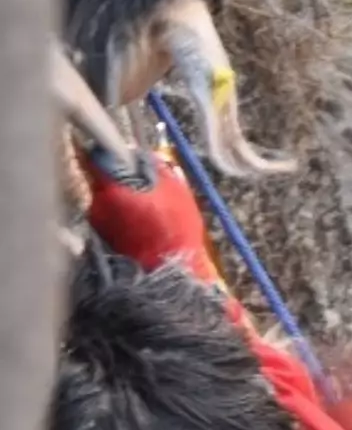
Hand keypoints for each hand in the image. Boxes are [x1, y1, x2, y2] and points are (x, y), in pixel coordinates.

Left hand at [83, 146, 216, 281]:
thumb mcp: (176, 192)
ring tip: (153, 211)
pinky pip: (112, 219)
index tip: (122, 150)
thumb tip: (142, 155)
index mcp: (110, 189)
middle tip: (149, 186)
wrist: (170, 279)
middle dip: (123, 179)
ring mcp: (97, 226)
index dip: (109, 150)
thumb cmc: (175, 234)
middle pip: (104, 180)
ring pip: (108, 200)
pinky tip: (147, 227)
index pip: (96, 156)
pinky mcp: (102, 242)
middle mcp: (96, 206)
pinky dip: (125, 218)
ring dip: (126, 200)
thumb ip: (156, 168)